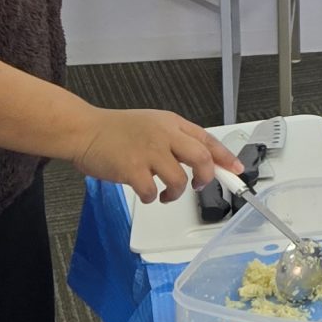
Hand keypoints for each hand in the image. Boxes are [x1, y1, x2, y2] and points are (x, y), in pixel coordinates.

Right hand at [74, 109, 239, 204]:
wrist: (84, 130)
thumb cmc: (116, 130)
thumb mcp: (153, 125)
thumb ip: (175, 140)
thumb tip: (201, 162)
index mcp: (172, 124)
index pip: (207, 140)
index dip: (225, 157)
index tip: (237, 170)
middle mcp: (164, 135)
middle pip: (201, 158)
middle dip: (207, 176)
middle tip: (199, 185)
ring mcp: (148, 152)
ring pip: (179, 179)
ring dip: (176, 193)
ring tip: (166, 194)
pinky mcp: (131, 169)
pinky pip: (152, 192)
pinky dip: (152, 197)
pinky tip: (146, 193)